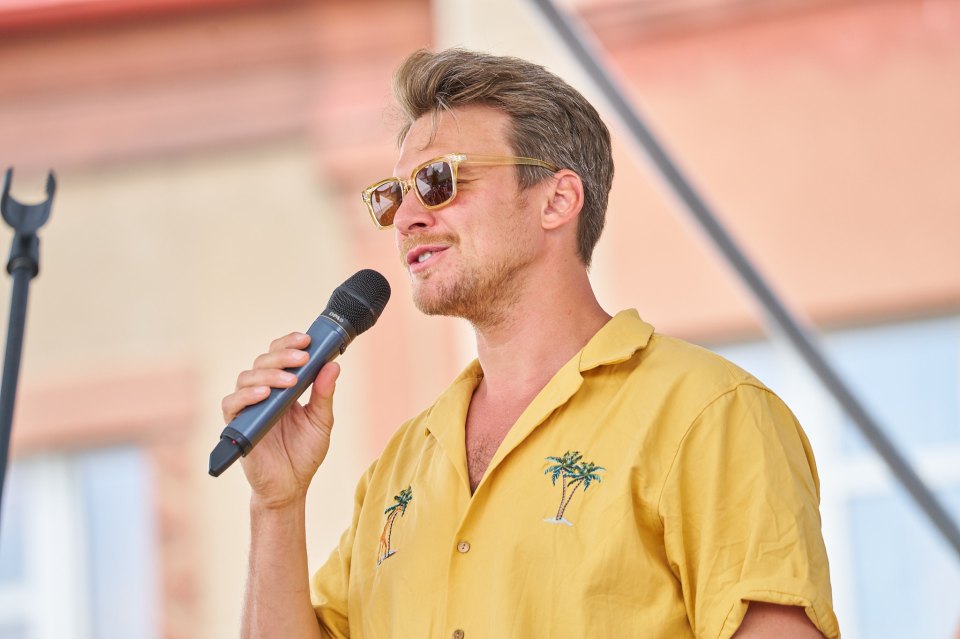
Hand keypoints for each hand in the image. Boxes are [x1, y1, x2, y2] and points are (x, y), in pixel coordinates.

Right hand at [221, 332, 340, 508]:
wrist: (290, 487)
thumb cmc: (304, 454)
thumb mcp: (321, 421)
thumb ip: (324, 394)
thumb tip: (333, 365)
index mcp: (283, 387)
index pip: (280, 356)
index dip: (289, 343)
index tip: (307, 339)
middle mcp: (262, 392)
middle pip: (263, 361)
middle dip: (283, 355)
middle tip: (302, 357)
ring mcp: (248, 407)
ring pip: (247, 377)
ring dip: (269, 374)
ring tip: (290, 381)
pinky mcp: (236, 425)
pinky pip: (232, 404)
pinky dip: (246, 396)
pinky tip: (265, 395)